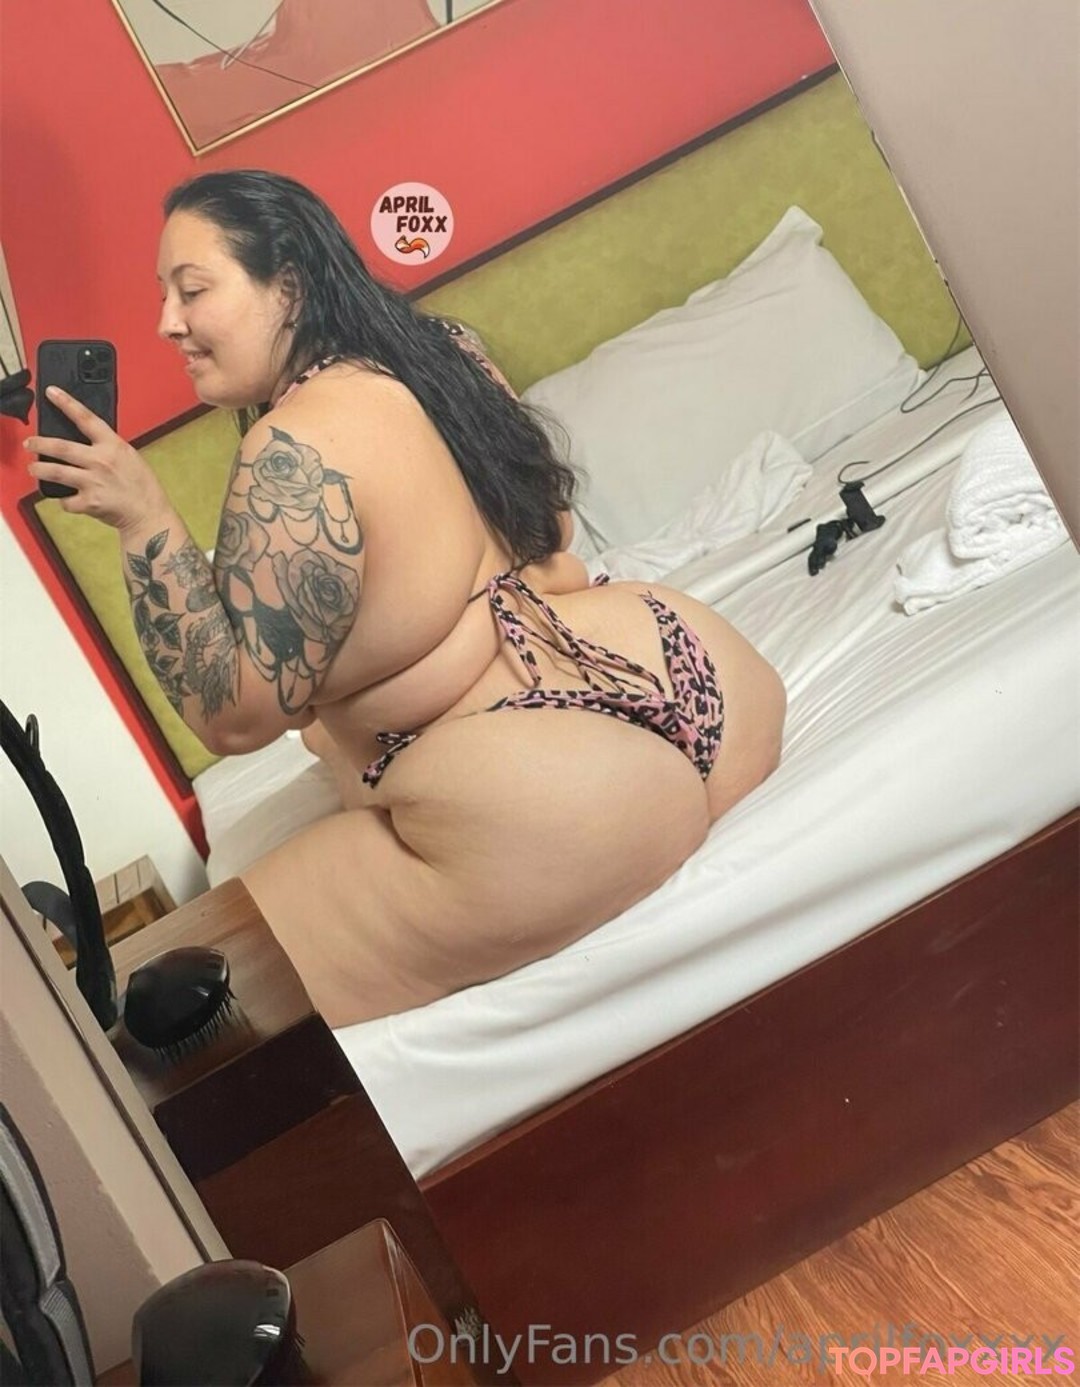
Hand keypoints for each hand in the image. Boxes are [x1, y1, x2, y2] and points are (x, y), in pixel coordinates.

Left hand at [25, 387, 168, 534]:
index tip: (52, 393)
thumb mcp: (130, 457)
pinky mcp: (89, 503)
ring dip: (40, 470)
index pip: (86, 419)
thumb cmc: (142, 486)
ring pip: (56, 472)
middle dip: (40, 443)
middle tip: (30, 443)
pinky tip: (68, 499)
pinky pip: (66, 500)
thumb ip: (108, 448)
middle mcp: (101, 461)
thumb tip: (86, 442)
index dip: (67, 403)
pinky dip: (64, 500)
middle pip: (61, 447)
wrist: (149, 514)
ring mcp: (94, 482)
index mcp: (113, 446)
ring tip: (33, 469)